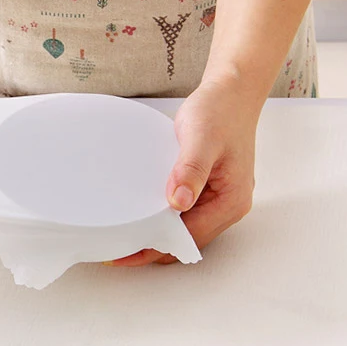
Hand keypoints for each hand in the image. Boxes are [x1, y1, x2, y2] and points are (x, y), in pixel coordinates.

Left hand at [107, 79, 259, 265]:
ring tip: (123, 234)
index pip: (188, 238)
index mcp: (231, 201)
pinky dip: (162, 217)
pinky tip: (141, 214)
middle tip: (115, 249)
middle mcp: (228, 205)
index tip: (123, 254)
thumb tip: (177, 202)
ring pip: (183, 229)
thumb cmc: (220, 111)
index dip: (154, 248)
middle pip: (185, 240)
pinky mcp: (208, 189)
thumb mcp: (202, 138)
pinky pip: (183, 213)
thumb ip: (190, 170)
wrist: (231, 91)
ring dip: (156, 234)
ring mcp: (218, 198)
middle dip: (151, 248)